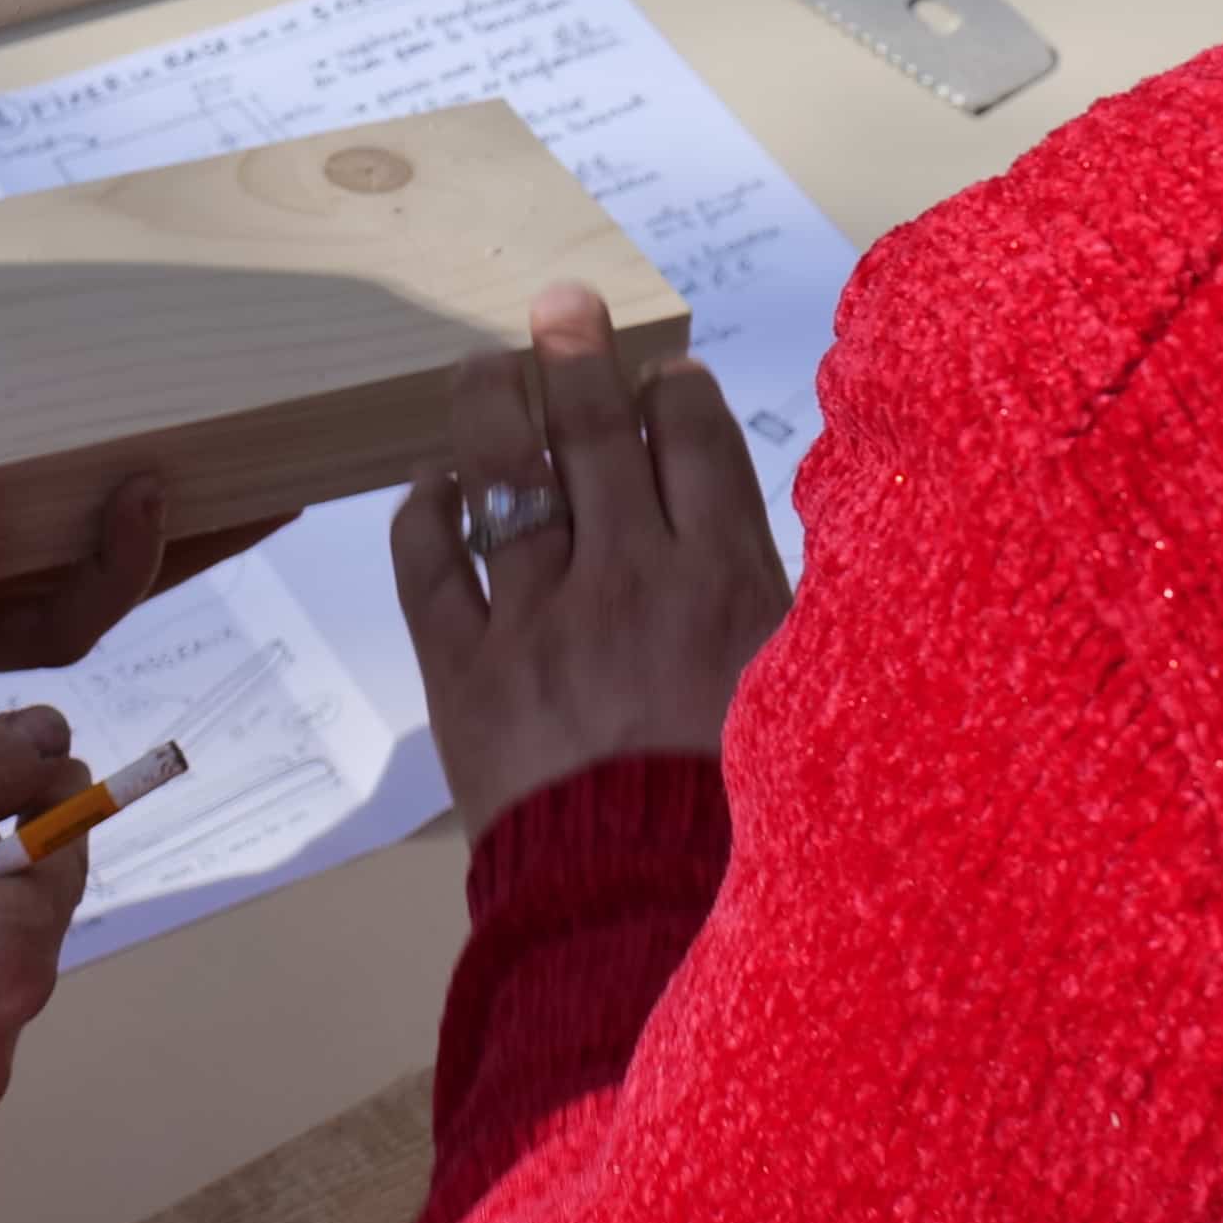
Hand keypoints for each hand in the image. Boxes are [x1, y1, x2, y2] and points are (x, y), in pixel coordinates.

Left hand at [392, 285, 789, 838]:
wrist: (643, 918)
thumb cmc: (742, 820)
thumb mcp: (796, 695)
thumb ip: (771, 608)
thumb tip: (752, 538)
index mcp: (725, 581)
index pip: (696, 441)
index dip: (676, 393)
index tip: (664, 376)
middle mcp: (628, 578)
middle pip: (595, 431)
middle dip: (576, 355)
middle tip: (558, 305)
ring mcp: (537, 621)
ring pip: (505, 476)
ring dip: (491, 407)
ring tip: (481, 367)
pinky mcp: (462, 673)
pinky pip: (429, 565)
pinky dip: (426, 513)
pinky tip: (431, 486)